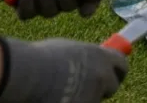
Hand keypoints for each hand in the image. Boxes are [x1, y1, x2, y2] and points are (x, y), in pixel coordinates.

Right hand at [0, 37, 127, 102]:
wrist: (25, 74)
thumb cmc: (41, 58)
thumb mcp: (70, 49)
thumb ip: (87, 57)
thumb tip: (93, 60)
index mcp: (101, 57)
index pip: (122, 65)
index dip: (116, 71)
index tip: (112, 76)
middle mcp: (102, 76)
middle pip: (112, 85)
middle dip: (103, 88)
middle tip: (87, 88)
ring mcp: (93, 94)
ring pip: (94, 98)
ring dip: (84, 97)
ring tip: (60, 91)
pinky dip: (73, 102)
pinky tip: (57, 98)